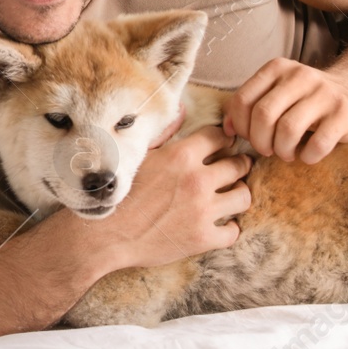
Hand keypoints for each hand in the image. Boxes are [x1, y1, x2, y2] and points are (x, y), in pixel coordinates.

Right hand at [94, 127, 251, 271]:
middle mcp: (198, 180)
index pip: (219, 137)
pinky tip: (221, 224)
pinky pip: (233, 231)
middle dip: (239, 165)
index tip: (223, 146)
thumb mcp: (140, 155)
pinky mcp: (203, 238)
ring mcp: (203, 210)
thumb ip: (166, 133)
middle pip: (238, 165)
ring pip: (243, 196)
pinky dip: (229, 228)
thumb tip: (182, 110)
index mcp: (181, 155)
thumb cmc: (117, 192)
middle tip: (236, 169)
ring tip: (231, 195)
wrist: (104, 235)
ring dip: (238, 194)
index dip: (223, 140)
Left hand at [223, 58, 347, 163]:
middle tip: (267, 150)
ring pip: (287, 129)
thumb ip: (250, 105)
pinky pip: (317, 144)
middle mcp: (299, 76)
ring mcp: (324, 93)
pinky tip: (307, 155)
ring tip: (286, 153)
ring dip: (282, 150)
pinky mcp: (344, 114)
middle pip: (263, 115)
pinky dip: (307, 156)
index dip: (240, 126)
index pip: (243, 99)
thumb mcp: (277, 93)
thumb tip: (227, 129)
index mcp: (277, 68)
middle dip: (259, 141)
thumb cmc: (306, 99)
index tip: (248, 137)